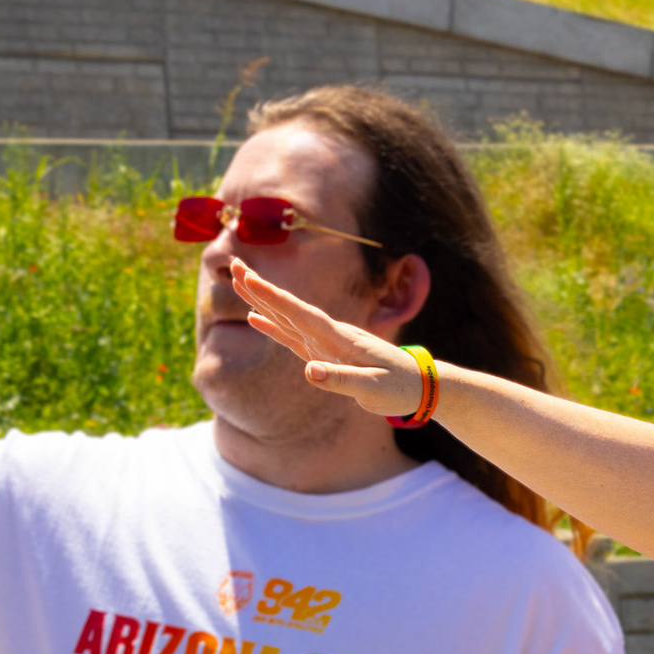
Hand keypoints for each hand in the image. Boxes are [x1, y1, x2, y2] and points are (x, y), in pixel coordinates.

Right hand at [227, 257, 423, 414]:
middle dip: (260, 289)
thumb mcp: (373, 389)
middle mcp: (330, 335)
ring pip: (287, 317)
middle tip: (232, 264)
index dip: (274, 298)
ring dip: (262, 300)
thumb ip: (341, 380)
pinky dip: (273, 326)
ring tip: (237, 281)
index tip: (249, 279)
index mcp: (340, 339)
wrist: (421, 385)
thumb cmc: (400, 387)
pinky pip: (293, 337)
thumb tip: (308, 370)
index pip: (301, 314)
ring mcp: (326, 342)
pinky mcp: (325, 353)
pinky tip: (255, 319)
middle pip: (289, 308)